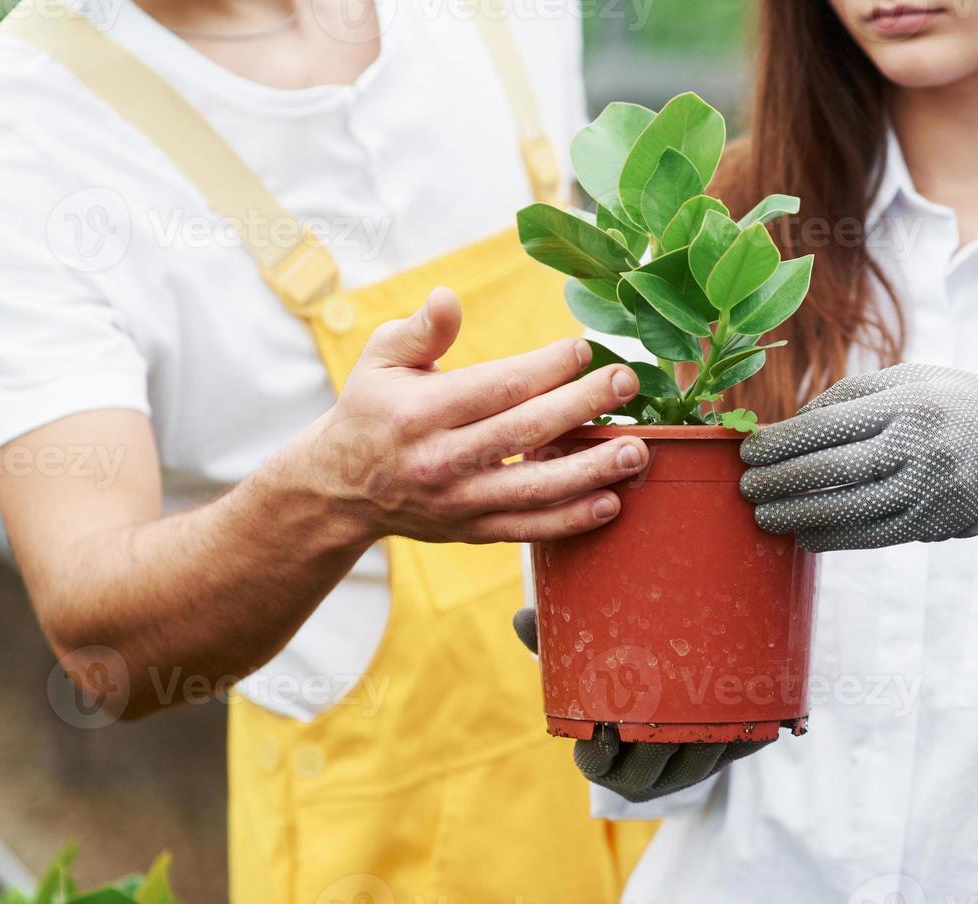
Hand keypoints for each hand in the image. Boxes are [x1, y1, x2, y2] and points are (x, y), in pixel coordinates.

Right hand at [296, 288, 648, 544]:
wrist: (340, 489)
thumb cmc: (372, 411)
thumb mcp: (381, 361)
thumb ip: (421, 330)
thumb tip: (448, 297)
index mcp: (421, 412)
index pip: (496, 386)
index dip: (546, 367)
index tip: (583, 349)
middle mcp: (442, 460)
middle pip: (525, 431)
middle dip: (582, 406)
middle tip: (627, 383)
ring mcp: (460, 502)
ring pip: (535, 487)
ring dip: (591, 470)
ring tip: (636, 449)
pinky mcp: (472, 531)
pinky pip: (530, 529)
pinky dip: (572, 520)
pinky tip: (611, 502)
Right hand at [511, 608, 764, 802]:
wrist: (682, 694)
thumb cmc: (619, 680)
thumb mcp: (585, 665)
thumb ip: (556, 645)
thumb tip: (521, 618)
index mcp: (605, 758)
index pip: (594, 764)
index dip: (599, 750)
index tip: (604, 725)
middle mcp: (646, 774)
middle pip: (650, 767)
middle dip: (659, 741)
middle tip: (668, 705)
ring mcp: (689, 770)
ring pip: (699, 763)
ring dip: (706, 737)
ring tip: (712, 701)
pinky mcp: (730, 756)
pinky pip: (742, 746)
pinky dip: (749, 726)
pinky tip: (756, 701)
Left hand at [738, 363, 977, 551]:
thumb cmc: (955, 403)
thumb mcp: (911, 379)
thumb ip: (851, 397)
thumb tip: (790, 427)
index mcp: (908, 402)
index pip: (829, 425)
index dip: (781, 443)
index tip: (748, 452)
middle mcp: (920, 446)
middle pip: (833, 468)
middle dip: (781, 481)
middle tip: (744, 488)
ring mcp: (931, 489)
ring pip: (850, 509)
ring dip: (800, 515)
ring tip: (764, 516)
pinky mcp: (937, 523)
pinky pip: (875, 535)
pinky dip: (835, 537)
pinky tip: (806, 534)